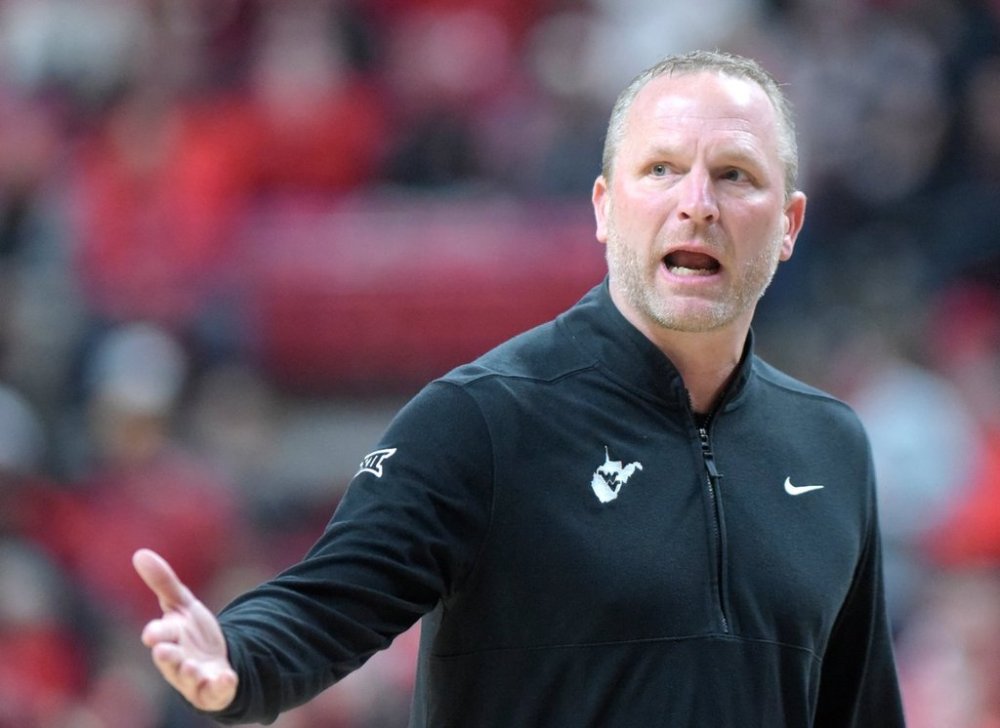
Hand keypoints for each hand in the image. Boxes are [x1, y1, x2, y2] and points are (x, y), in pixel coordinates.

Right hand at [133, 548, 238, 711]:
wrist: (214, 661)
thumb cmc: (191, 632)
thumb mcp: (182, 604)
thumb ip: (163, 582)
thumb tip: (140, 553)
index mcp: (169, 637)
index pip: (160, 635)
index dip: (156, 634)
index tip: (151, 634)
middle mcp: (177, 660)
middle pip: (170, 660)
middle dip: (167, 657)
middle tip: (164, 652)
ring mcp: (193, 677)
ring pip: (188, 679)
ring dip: (189, 674)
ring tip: (193, 667)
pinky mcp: (211, 690)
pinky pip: (215, 691)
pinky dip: (220, 686)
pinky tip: (227, 678)